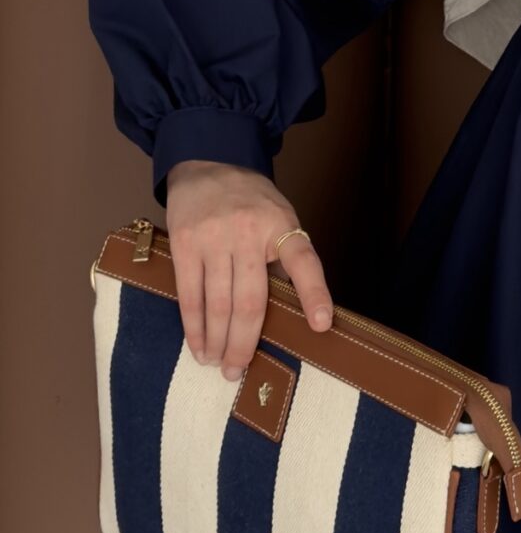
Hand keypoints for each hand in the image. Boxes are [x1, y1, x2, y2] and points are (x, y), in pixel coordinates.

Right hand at [163, 159, 333, 382]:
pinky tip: (197, 345)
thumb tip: (291, 314)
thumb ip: (283, 258)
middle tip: (238, 371)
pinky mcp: (185, 243)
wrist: (208, 161)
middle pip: (250, 301)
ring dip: (218, 341)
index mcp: (281, 226)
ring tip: (218, 364)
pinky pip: (189, 294)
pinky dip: (193, 326)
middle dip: (245, 343)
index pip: (304, 261)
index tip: (322, 325)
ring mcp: (215, 239)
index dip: (314, 294)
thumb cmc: (251, 200)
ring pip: (218, 304)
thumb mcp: (279, 217)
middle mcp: (249, 233)